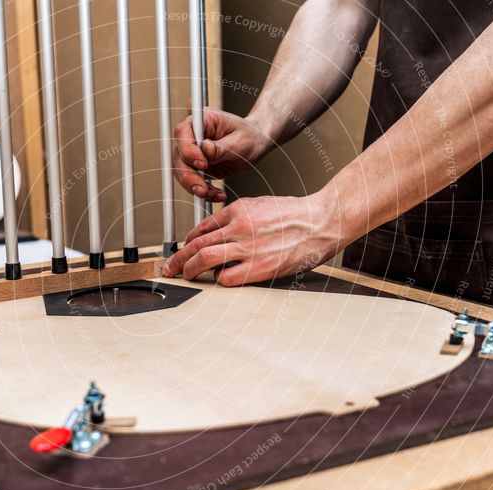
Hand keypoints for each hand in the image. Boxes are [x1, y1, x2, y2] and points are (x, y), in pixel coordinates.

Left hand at [161, 193, 344, 285]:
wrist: (321, 221)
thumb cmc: (296, 215)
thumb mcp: (261, 205)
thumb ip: (237, 217)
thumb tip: (217, 232)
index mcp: (238, 210)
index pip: (201, 228)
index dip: (187, 241)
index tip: (182, 250)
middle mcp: (238, 227)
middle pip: (195, 243)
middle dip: (178, 258)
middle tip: (170, 267)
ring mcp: (247, 247)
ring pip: (204, 259)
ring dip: (189, 270)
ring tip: (184, 276)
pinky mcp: (258, 267)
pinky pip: (226, 277)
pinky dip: (217, 280)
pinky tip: (218, 281)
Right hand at [173, 109, 272, 202]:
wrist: (256, 144)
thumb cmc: (250, 136)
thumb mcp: (240, 141)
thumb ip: (222, 147)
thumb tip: (205, 149)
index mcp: (202, 121)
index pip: (183, 133)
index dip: (188, 150)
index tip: (202, 164)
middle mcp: (192, 136)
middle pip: (179, 156)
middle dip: (188, 175)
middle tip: (202, 189)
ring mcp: (192, 153)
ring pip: (181, 172)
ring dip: (194, 186)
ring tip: (211, 194)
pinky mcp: (196, 168)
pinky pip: (192, 182)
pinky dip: (203, 192)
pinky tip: (216, 195)